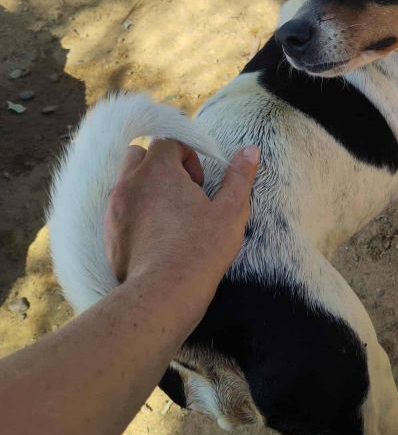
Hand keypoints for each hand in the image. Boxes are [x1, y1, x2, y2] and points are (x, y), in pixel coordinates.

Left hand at [103, 140, 258, 298]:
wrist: (163, 293)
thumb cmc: (200, 248)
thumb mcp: (231, 210)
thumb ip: (240, 176)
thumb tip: (251, 150)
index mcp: (158, 171)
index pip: (167, 141)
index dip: (188, 155)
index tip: (200, 183)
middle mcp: (129, 183)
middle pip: (139, 154)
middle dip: (161, 165)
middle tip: (184, 193)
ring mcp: (114, 209)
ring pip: (126, 181)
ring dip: (147, 187)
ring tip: (171, 214)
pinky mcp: (108, 233)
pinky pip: (118, 209)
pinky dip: (136, 211)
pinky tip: (158, 235)